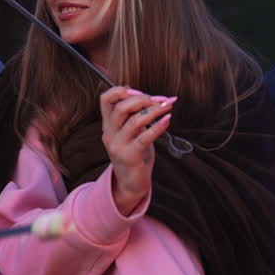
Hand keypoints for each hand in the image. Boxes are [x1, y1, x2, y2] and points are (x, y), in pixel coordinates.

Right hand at [99, 86, 175, 215]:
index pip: (106, 99)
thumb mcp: (131, 133)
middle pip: (120, 107)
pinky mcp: (130, 156)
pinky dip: (158, 126)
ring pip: (134, 120)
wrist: (131, 184)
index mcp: (108, 125)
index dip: (122, 90)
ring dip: (154, 110)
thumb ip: (134, 117)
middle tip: (160, 99)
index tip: (141, 91)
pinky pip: (145, 137)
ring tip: (168, 106)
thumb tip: (149, 97)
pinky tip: (168, 119)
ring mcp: (118, 146)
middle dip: (142, 99)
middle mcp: (109, 134)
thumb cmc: (135, 154)